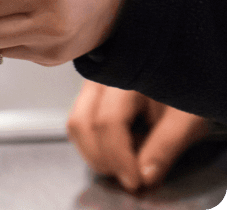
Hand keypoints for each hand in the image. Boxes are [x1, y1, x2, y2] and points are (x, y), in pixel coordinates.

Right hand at [67, 80, 209, 191]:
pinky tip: (116, 153)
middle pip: (82, 124)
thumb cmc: (184, 99)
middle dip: (102, 159)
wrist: (180, 81)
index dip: (118, 156)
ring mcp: (90, 86)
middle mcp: (100, 79)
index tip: (135, 181)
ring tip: (122, 167)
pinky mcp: (87, 97)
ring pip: (75, 125)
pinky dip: (92, 146)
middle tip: (127, 178)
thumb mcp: (186, 122)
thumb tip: (144, 177)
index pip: (108, 122)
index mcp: (127, 79)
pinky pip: (77, 124)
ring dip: (94, 154)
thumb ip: (164, 147)